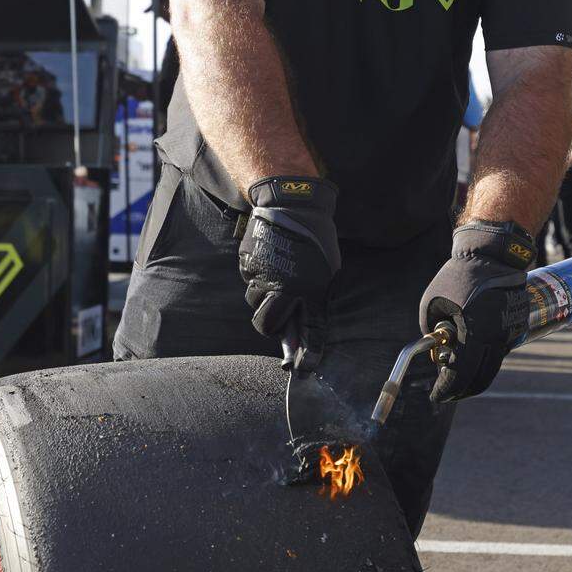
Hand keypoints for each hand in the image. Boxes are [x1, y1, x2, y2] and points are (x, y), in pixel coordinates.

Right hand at [238, 177, 339, 371]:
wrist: (292, 204)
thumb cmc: (316, 240)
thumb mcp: (325, 276)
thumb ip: (314, 307)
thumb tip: (307, 336)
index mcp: (299, 289)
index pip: (294, 330)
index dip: (300, 351)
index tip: (302, 367)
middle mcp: (274, 285)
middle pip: (264, 323)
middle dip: (273, 324)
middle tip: (285, 315)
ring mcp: (256, 273)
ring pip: (255, 301)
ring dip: (266, 300)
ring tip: (281, 282)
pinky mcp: (245, 261)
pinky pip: (250, 281)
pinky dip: (260, 280)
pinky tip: (272, 266)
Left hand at [419, 221, 532, 401]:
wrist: (493, 255)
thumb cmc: (458, 275)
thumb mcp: (432, 301)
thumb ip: (430, 327)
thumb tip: (436, 349)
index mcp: (474, 332)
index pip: (461, 372)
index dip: (447, 388)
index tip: (436, 396)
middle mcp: (495, 337)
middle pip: (480, 377)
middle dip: (462, 390)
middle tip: (447, 394)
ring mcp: (509, 333)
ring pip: (492, 366)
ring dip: (475, 378)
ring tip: (457, 382)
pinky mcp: (517, 327)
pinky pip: (500, 352)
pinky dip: (486, 362)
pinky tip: (472, 361)